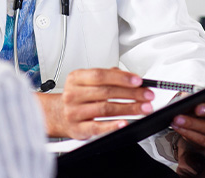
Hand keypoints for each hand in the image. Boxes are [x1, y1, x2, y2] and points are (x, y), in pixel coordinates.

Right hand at [39, 67, 154, 139]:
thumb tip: (130, 77)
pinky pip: (97, 127)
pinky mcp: (78, 128)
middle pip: (106, 92)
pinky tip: (124, 123)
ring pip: (105, 109)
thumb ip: (108, 76)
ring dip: (128, 109)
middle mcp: (73, 94)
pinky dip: (113, 126)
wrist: (58, 114)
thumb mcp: (87, 81)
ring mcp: (74, 112)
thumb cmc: (77, 97)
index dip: (121, 78)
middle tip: (147, 96)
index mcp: (76, 78)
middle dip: (131, 94)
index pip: (100, 75)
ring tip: (143, 109)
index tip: (138, 81)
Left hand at [171, 85, 204, 150]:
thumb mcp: (200, 95)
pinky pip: (203, 139)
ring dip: (192, 124)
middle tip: (197, 108)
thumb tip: (187, 96)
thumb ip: (198, 93)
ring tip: (178, 119)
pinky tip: (179, 127)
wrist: (200, 125)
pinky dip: (188, 133)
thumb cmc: (202, 105)